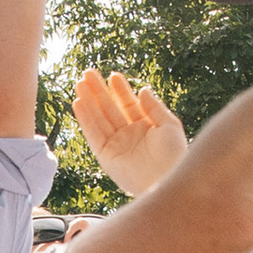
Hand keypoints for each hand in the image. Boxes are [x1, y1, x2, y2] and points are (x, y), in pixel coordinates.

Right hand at [71, 67, 186, 197]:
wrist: (165, 180)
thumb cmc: (174, 155)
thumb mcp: (169, 125)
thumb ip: (155, 107)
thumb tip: (143, 89)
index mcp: (145, 126)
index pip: (129, 103)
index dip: (120, 89)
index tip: (113, 75)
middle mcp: (129, 134)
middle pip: (110, 108)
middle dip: (99, 91)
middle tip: (88, 73)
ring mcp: (116, 144)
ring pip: (99, 118)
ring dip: (88, 101)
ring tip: (79, 83)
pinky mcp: (105, 155)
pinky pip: (93, 134)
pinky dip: (85, 119)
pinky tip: (79, 103)